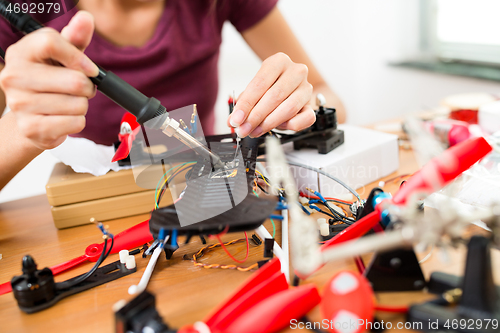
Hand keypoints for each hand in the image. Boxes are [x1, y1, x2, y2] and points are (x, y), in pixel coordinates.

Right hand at [0, 11, 97, 149]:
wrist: (31, 118)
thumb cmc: (50, 81)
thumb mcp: (62, 57)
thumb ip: (75, 38)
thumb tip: (86, 18)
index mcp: (20, 53)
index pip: (52, 43)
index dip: (79, 57)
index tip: (90, 68)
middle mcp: (14, 77)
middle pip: (74, 81)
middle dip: (87, 87)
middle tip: (80, 89)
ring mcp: (20, 104)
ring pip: (78, 104)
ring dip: (81, 106)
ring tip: (67, 103)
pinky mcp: (32, 128)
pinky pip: (75, 123)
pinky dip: (77, 122)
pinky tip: (63, 118)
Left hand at [227, 52, 314, 137]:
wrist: (290, 86)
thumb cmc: (270, 87)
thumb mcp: (254, 90)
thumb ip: (243, 103)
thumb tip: (234, 120)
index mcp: (279, 61)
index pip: (259, 84)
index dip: (246, 104)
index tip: (236, 119)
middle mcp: (296, 72)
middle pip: (274, 96)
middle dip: (256, 116)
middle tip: (244, 129)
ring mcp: (306, 88)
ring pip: (289, 108)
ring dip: (270, 123)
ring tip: (256, 130)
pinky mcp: (312, 105)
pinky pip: (306, 118)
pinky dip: (290, 126)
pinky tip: (278, 127)